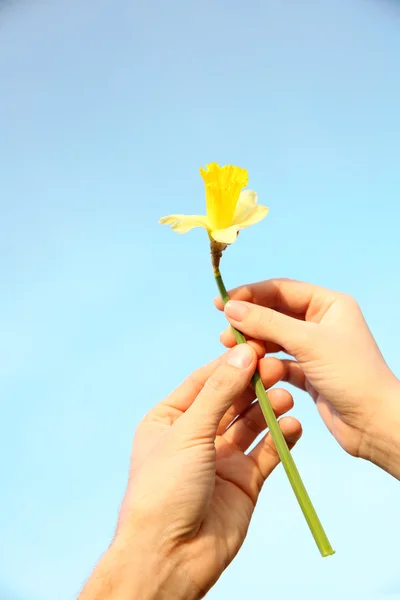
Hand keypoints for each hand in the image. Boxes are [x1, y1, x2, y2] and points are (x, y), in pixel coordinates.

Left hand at [79, 345, 300, 599]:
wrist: (171, 556)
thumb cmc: (165, 488)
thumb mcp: (188, 432)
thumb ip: (219, 393)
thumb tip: (243, 354)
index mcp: (170, 418)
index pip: (204, 381)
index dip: (231, 364)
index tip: (257, 347)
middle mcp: (196, 435)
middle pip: (231, 400)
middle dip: (254, 384)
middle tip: (278, 369)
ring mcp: (221, 458)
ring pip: (251, 424)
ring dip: (269, 408)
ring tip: (287, 397)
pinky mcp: (243, 481)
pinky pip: (266, 452)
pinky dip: (281, 439)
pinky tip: (293, 427)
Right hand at [216, 278, 399, 478]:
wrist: (375, 424)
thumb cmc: (351, 376)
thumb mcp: (308, 342)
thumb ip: (267, 323)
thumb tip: (231, 308)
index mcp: (329, 304)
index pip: (281, 290)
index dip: (250, 294)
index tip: (221, 302)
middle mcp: (322, 322)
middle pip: (275, 314)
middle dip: (249, 322)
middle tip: (225, 334)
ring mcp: (315, 349)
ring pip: (275, 339)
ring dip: (254, 344)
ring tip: (232, 351)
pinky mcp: (309, 373)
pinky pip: (279, 363)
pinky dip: (264, 365)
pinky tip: (250, 371)